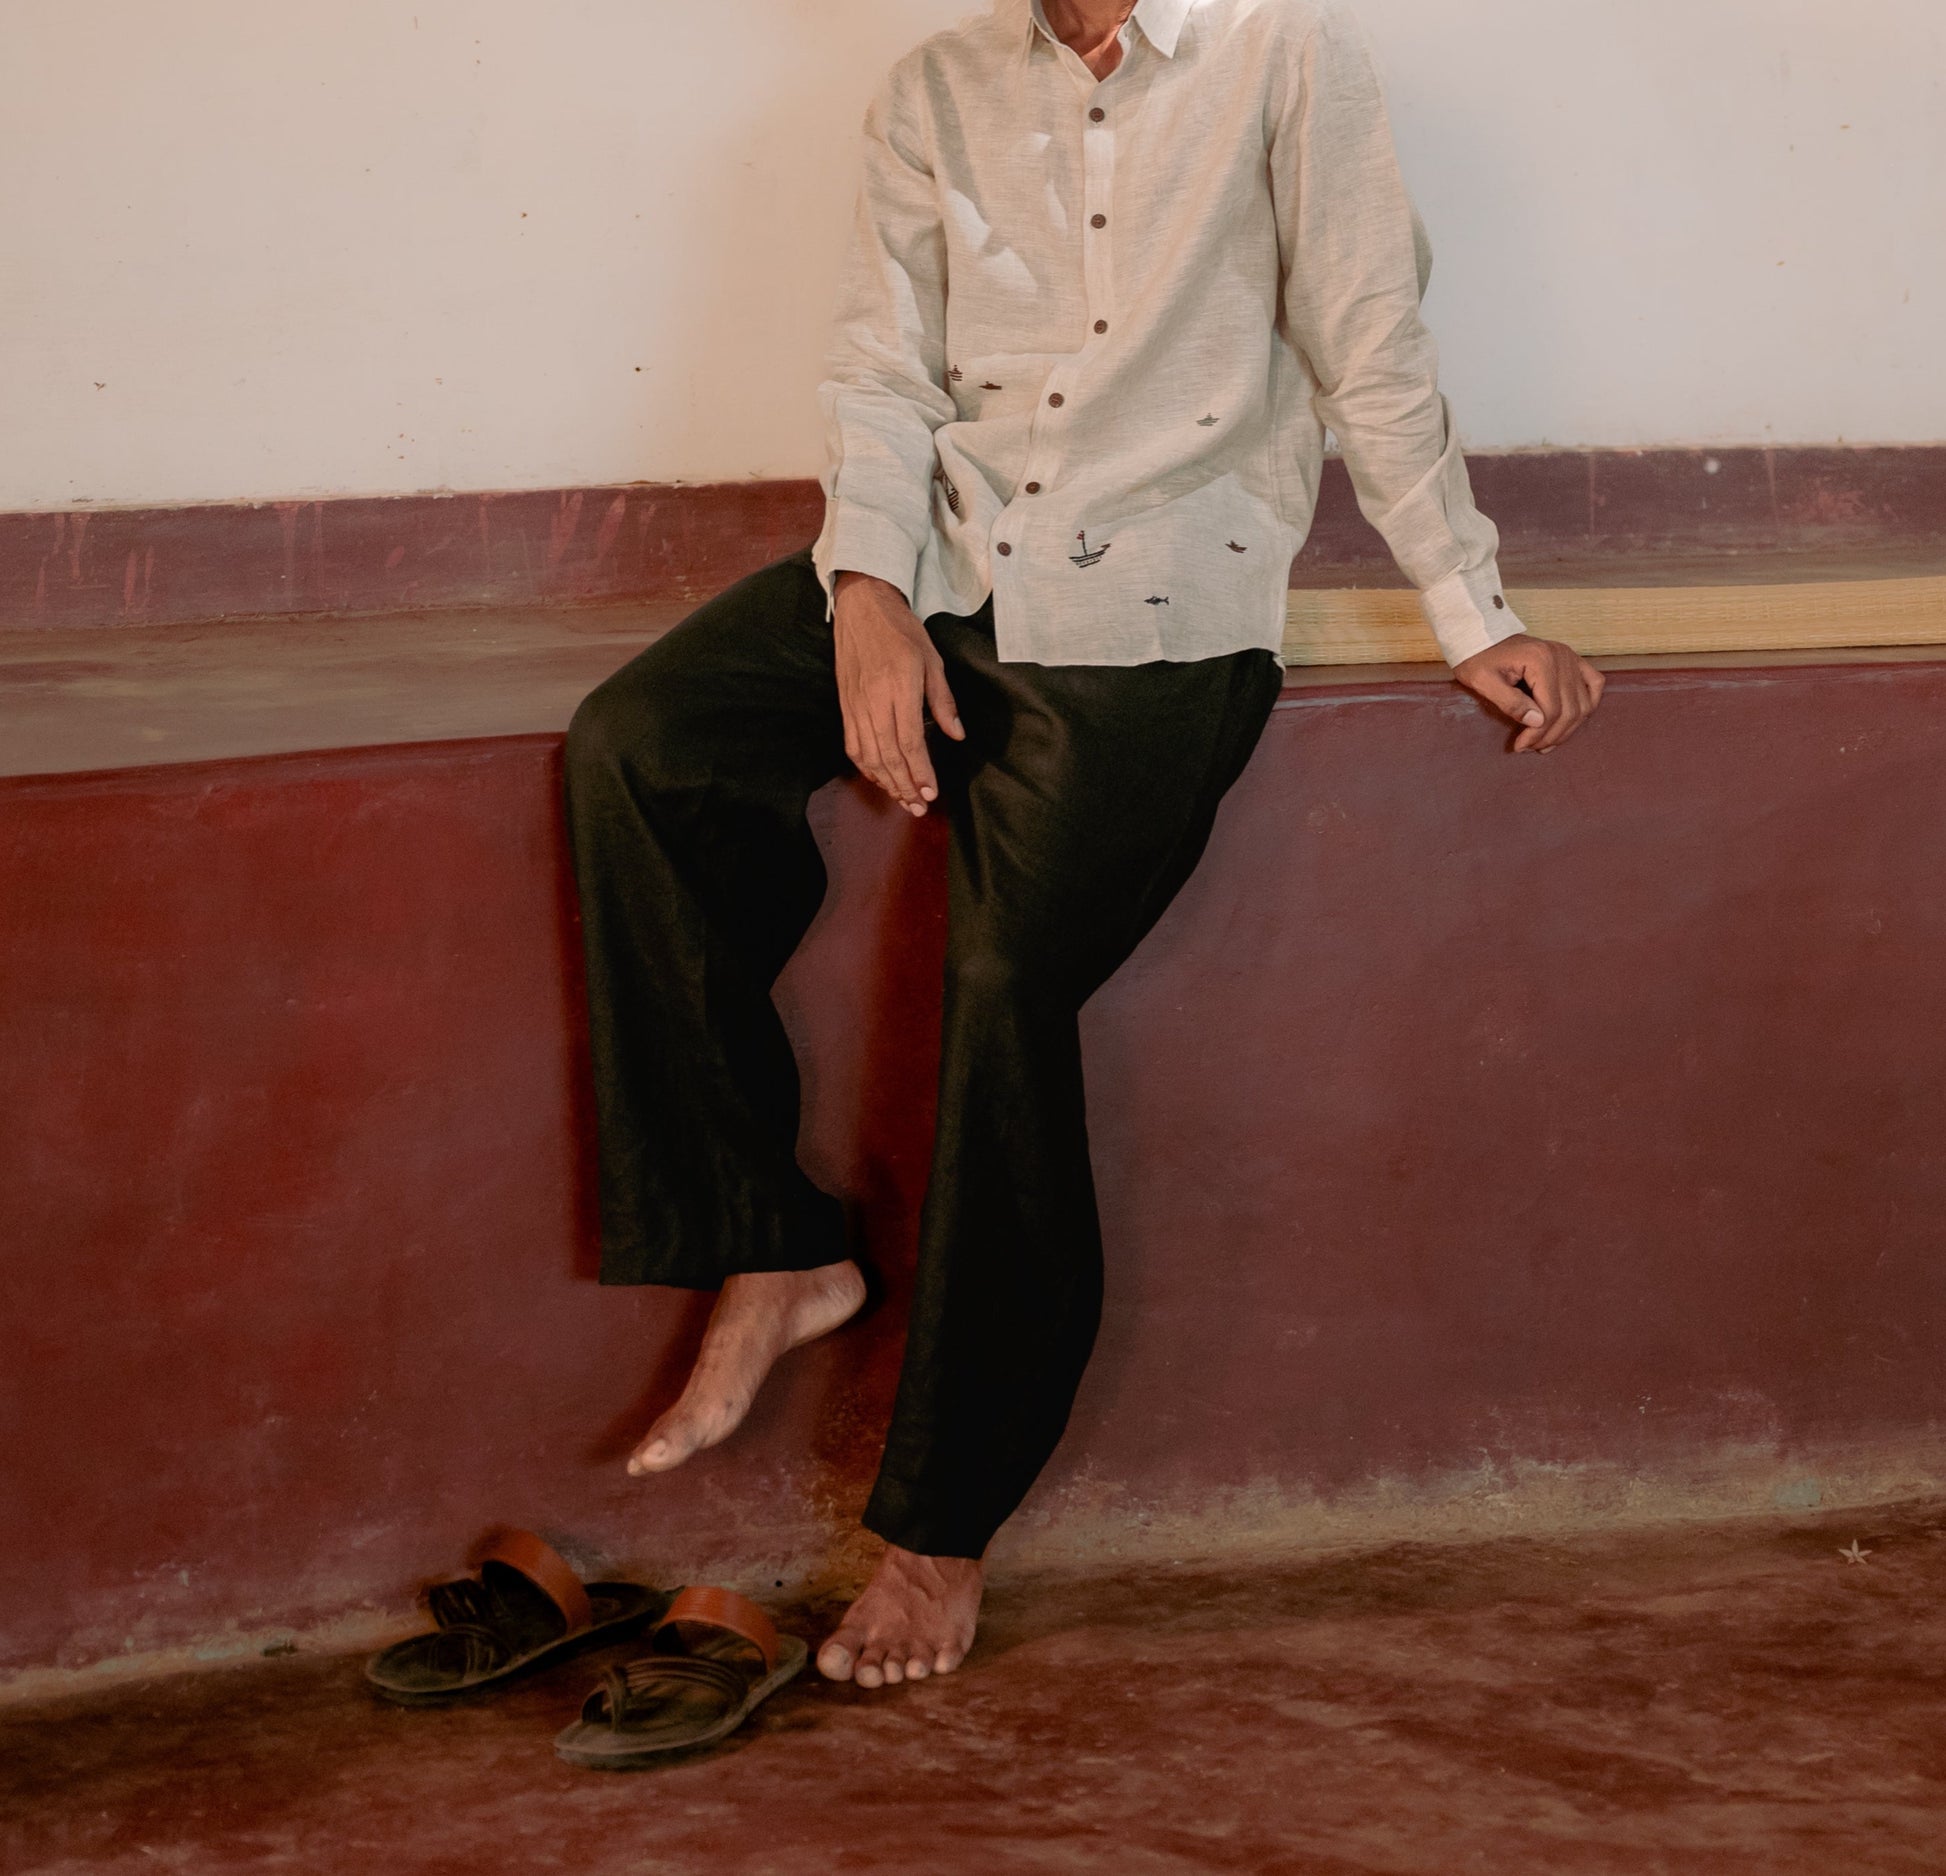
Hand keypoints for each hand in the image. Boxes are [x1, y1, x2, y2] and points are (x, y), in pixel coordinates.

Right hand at [832, 571, 965, 814]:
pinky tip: (879, 777)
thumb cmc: (902, 631)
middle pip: (888, 756)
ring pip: (869, 755)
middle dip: (905, 786)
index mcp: (899, 688)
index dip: (920, 772)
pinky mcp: (845, 705)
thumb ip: (943, 700)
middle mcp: (874, 701)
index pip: (910, 742)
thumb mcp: (932, 660)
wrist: (862, 607)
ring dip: (886, 782)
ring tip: (902, 800)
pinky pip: (853, 745)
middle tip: (919, 807)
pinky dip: (866, 767)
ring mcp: (855, 705)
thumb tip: (956, 734)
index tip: (931, 793)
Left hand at [1452, 633, 1605, 752]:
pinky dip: (1588, 705)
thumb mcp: (1484, 682)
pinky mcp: (1574, 659)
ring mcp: (1571, 657)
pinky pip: (1594, 684)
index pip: (1551, 709)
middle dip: (1551, 735)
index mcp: (1541, 660)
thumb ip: (1510, 703)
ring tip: (1546, 742)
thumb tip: (1538, 722)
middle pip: (1571, 710)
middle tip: (1531, 747)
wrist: (1482, 637)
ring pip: (1584, 704)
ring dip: (1568, 728)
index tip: (1521, 747)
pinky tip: (1571, 721)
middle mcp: (1562, 657)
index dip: (1538, 734)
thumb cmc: (1479, 659)